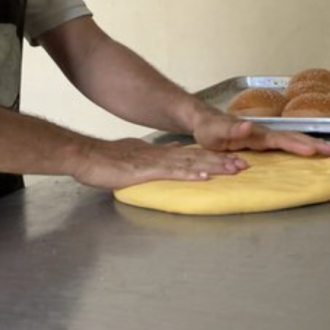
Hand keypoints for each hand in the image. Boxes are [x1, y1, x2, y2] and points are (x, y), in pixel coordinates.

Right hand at [73, 137, 248, 190]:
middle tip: (244, 165)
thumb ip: (154, 160)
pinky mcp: (146, 170)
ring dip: (214, 166)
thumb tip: (170, 159)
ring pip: (191, 162)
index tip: (232, 160)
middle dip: (222, 161)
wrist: (86, 156)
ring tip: (233, 169)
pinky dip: (190, 173)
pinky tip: (204, 176)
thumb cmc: (105, 161)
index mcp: (159, 154)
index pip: (192, 155)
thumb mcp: (135, 159)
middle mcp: (162, 155)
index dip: (213, 157)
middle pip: (198, 157)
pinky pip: (172, 172)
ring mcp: (155, 162)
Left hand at [193, 113, 329, 157]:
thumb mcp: (216, 132)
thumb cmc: (210, 129)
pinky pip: (287, 142)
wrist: (206, 121)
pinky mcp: (265, 140)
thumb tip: (248, 126)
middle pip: (293, 137)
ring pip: (293, 138)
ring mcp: (266, 136)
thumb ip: (232, 130)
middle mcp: (264, 133)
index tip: (313, 150)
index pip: (280, 140)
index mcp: (256, 133)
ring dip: (312, 143)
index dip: (296, 145)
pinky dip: (302, 144)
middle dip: (313, 143)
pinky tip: (312, 149)